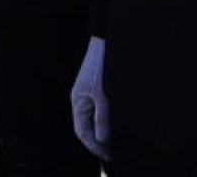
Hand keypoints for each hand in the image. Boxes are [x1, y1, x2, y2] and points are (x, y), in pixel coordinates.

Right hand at [71, 37, 109, 160]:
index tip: (108, 156)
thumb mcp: (103, 93)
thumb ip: (102, 117)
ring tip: (118, 142)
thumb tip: (102, 139)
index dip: (94, 146)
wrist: (107, 40)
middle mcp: (82, 99)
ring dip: (105, 131)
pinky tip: (118, 123)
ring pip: (95, 118)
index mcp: (78, 101)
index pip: (82, 132)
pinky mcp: (99, 88)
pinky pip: (101, 109)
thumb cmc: (102, 64)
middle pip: (88, 127)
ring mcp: (90, 93)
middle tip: (115, 153)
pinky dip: (108, 119)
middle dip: (100, 141)